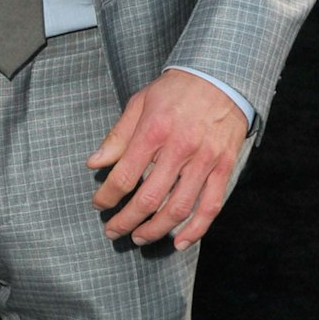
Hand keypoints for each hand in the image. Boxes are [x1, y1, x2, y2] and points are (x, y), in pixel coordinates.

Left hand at [88, 69, 248, 249]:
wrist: (221, 77)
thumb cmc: (176, 90)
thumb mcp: (140, 103)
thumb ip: (117, 136)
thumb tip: (94, 163)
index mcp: (154, 131)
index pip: (124, 175)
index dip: (107, 197)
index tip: (99, 204)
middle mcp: (180, 149)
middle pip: (149, 198)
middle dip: (126, 221)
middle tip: (113, 230)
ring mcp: (205, 160)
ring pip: (179, 208)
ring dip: (156, 230)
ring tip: (139, 237)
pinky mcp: (224, 167)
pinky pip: (210, 206)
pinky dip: (196, 230)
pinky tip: (179, 242)